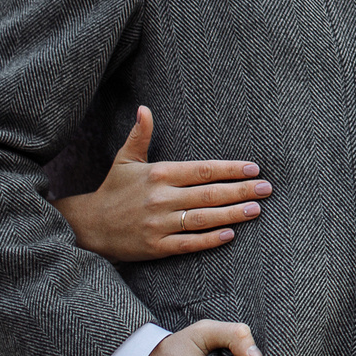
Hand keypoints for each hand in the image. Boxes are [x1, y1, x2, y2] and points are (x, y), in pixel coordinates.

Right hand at [56, 107, 272, 261]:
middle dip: (241, 191)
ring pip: (203, 218)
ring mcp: (159, 223)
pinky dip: (210, 239)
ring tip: (256, 209)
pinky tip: (230, 234)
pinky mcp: (157, 246)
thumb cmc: (113, 190)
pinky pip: (189, 242)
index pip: (203, 170)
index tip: (253, 169)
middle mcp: (161, 198)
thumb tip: (144, 109)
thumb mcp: (125, 160)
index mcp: (159, 174)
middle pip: (209, 194)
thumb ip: (140, 135)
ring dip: (232, 214)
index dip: (230, 170)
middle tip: (266, 189)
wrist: (89, 227)